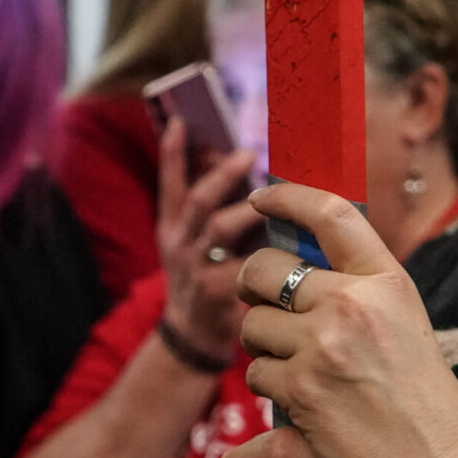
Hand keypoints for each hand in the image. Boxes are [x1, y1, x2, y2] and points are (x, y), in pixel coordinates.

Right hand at [158, 119, 259, 360]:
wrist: (193, 335)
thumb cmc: (208, 277)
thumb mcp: (199, 242)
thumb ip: (218, 208)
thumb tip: (248, 164)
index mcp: (174, 227)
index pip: (171, 183)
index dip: (173, 153)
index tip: (182, 121)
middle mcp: (180, 243)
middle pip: (197, 201)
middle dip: (222, 175)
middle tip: (249, 154)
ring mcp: (194, 267)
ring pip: (218, 230)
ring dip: (246, 209)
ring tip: (270, 197)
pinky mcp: (213, 292)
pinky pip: (240, 266)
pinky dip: (264, 251)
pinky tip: (287, 241)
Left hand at [238, 183, 457, 457]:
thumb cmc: (427, 412)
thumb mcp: (409, 330)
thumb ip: (362, 296)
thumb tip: (302, 272)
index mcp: (390, 282)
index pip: (331, 214)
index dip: (287, 197)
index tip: (262, 197)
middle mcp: (353, 303)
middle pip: (266, 269)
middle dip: (252, 287)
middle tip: (262, 306)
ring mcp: (323, 344)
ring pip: (254, 326)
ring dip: (264, 348)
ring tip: (300, 372)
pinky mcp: (299, 388)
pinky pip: (256, 374)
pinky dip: (271, 390)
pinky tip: (304, 406)